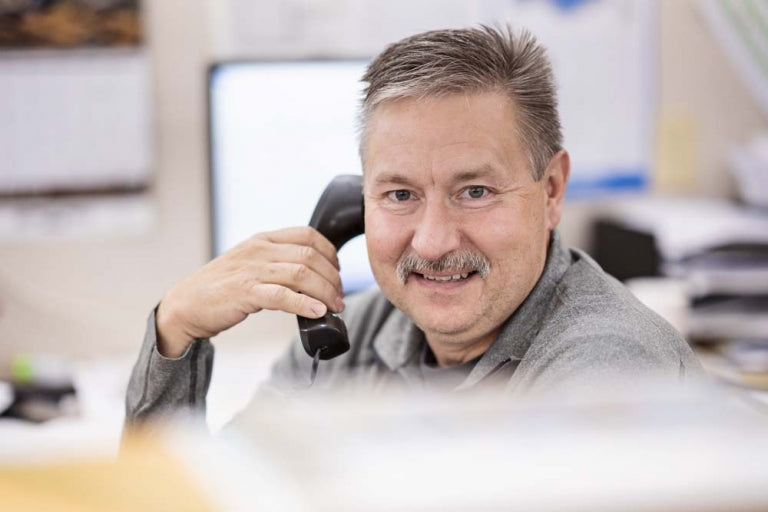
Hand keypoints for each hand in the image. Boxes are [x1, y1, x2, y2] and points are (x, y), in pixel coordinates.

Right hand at [155, 227, 343, 357]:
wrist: (185, 305)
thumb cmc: (220, 288)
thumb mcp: (250, 263)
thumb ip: (276, 262)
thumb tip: (312, 274)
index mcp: (262, 240)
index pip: (307, 236)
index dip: (330, 253)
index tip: (337, 272)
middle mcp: (259, 250)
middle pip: (310, 256)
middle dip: (332, 277)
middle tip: (340, 296)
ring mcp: (251, 270)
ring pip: (301, 274)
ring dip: (325, 292)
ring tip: (335, 306)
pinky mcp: (244, 292)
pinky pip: (282, 295)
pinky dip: (304, 304)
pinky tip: (317, 312)